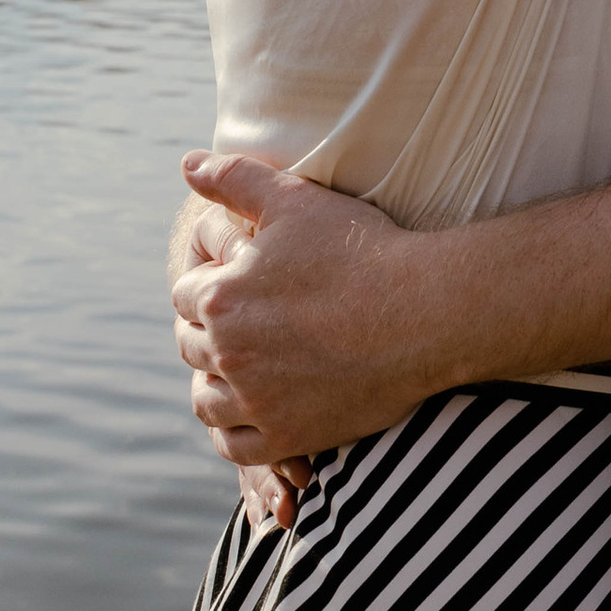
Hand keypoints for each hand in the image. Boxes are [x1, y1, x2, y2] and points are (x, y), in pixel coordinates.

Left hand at [170, 153, 440, 465]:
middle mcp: (229, 353)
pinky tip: (252, 413)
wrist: (423, 311)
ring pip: (205, 401)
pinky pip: (236, 447)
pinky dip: (234, 433)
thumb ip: (234, 178)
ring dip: (214, 383)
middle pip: (192, 347)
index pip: (186, 296)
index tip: (236, 285)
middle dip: (208, 332)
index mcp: (222, 298)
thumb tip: (187, 164)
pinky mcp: (288, 436)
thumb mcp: (294, 199)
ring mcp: (257, 400)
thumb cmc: (361, 250)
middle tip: (242, 324)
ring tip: (240, 369)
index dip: (209, 286)